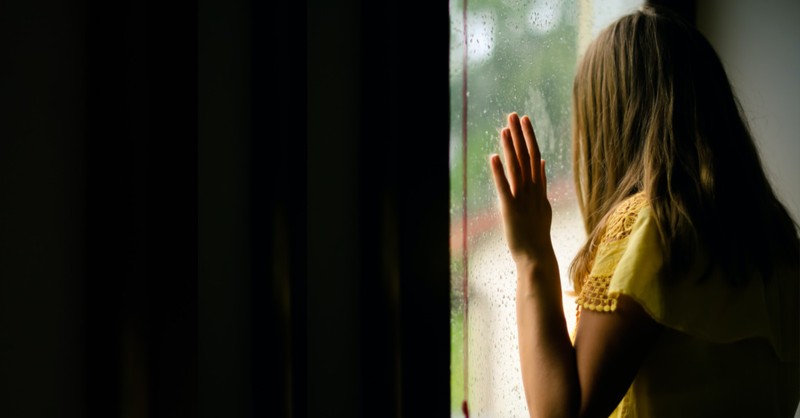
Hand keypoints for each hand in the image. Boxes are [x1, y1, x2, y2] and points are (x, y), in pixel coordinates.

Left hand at [489, 113, 553, 266]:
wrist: (537, 257)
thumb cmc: (537, 233)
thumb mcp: (542, 204)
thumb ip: (541, 183)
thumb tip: (542, 162)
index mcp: (539, 189)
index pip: (534, 156)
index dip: (529, 137)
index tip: (525, 120)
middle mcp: (532, 190)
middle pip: (527, 156)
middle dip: (520, 135)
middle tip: (513, 114)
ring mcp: (522, 199)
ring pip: (517, 168)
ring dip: (511, 147)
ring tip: (505, 128)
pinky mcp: (510, 209)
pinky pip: (504, 188)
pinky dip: (499, 172)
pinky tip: (494, 157)